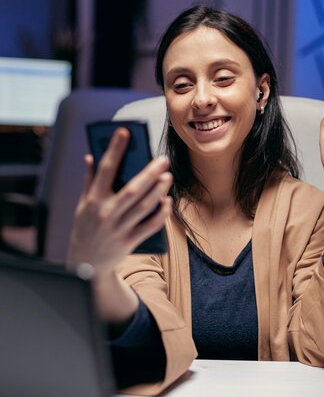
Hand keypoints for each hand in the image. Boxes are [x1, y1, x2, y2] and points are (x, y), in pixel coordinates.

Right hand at [67, 127, 172, 274]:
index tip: (125, 132)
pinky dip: (160, 214)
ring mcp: (119, 228)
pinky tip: (168, 201)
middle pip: (132, 189)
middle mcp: (106, 213)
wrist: (85, 264)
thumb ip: (88, 181)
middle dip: (149, 173)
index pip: (105, 169)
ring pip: (144, 206)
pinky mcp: (129, 241)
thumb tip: (91, 157)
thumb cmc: (85, 228)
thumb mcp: (82, 205)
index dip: (115, 149)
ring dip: (158, 191)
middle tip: (163, 159)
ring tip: (168, 176)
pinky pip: (150, 226)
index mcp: (93, 200)